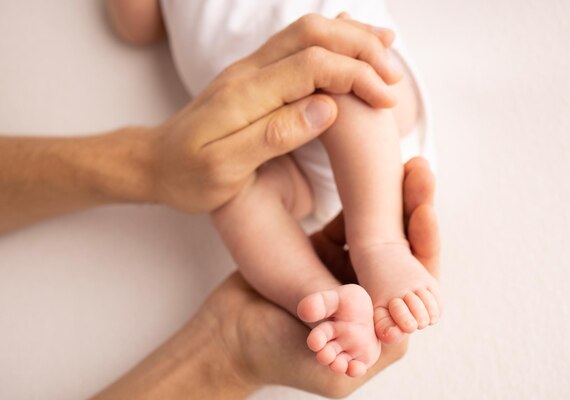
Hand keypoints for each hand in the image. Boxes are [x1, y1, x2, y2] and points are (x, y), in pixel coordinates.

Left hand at [148, 14, 402, 211]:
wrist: (155, 163)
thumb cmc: (187, 175)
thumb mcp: (225, 170)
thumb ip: (273, 136)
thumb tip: (326, 109)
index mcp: (245, 95)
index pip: (312, 65)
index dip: (355, 75)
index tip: (385, 99)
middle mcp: (248, 72)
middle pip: (313, 35)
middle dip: (360, 49)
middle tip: (392, 77)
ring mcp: (249, 70)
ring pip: (306, 32)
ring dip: (349, 38)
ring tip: (386, 48)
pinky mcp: (253, 76)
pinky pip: (296, 45)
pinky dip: (331, 42)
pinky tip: (350, 46)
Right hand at [202, 157, 438, 396]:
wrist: (226, 339)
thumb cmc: (275, 357)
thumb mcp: (324, 359)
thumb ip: (352, 334)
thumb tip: (381, 310)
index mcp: (383, 328)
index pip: (417, 283)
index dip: (424, 243)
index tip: (424, 209)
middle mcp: (373, 298)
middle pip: (404, 249)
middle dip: (414, 208)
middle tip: (420, 170)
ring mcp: (350, 273)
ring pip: (380, 231)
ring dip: (392, 200)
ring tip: (404, 165)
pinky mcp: (326, 252)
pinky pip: (351, 224)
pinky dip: (361, 202)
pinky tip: (371, 175)